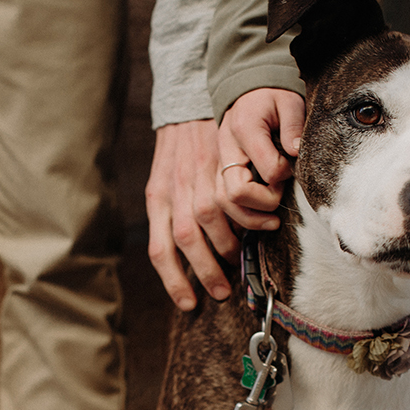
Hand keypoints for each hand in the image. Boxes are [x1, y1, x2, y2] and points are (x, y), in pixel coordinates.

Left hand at [145, 119, 238, 311]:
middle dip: (206, 272)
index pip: (160, 251)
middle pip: (185, 241)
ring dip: (228, 247)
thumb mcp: (163, 183)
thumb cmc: (178, 153)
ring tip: (239, 259)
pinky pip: (229, 201)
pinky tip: (253, 229)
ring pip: (209, 223)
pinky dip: (243, 221)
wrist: (189, 105)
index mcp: (156, 199)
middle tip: (221, 291)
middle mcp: (173, 190)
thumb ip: (169, 216)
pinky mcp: (217, 164)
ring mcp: (195, 177)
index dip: (174, 281)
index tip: (188, 304)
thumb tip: (182, 260)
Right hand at [216, 87, 305, 230]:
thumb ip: (293, 125)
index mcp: (245, 129)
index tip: (291, 170)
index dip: (283, 176)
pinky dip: (238, 218)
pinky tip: (258, 219)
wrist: (247, 92)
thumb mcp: (289, 102)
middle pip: (234, 193)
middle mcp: (226, 150)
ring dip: (249, 220)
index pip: (266, 169)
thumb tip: (296, 153)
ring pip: (221, 204)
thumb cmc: (272, 98)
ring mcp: (218, 164)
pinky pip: (220, 204)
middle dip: (262, 206)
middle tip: (280, 203)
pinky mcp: (218, 174)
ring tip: (273, 222)